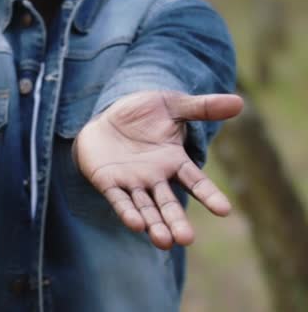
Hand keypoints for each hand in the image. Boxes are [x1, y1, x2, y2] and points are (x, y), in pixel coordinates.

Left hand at [73, 91, 242, 248]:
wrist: (105, 115)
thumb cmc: (141, 112)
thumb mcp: (172, 105)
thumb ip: (201, 108)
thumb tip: (239, 102)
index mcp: (174, 162)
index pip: (196, 182)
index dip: (209, 195)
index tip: (224, 210)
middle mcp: (155, 178)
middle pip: (168, 204)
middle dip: (176, 222)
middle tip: (186, 240)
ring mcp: (132, 182)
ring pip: (145, 208)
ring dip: (153, 224)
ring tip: (163, 241)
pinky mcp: (108, 182)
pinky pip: (118, 200)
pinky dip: (127, 212)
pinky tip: (136, 225)